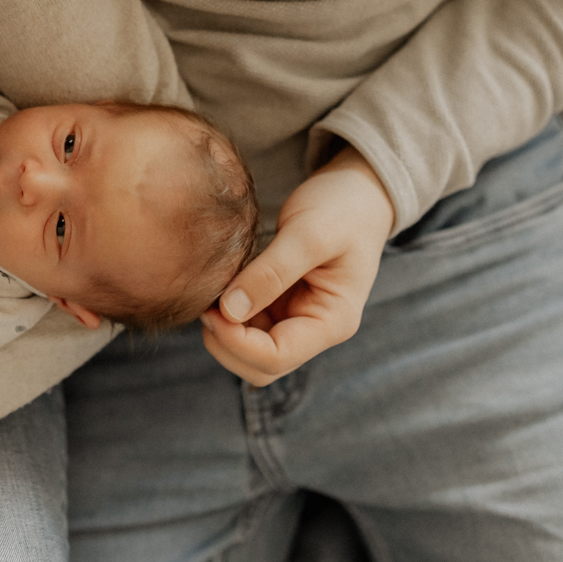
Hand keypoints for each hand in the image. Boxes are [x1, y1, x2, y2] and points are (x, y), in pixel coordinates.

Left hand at [200, 145, 393, 386]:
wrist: (358, 194)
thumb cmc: (343, 210)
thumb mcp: (309, 234)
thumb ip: (272, 272)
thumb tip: (230, 310)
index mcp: (332, 322)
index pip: (276, 357)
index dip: (237, 341)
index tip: (212, 307)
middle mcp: (314, 329)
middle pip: (260, 367)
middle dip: (226, 343)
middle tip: (204, 303)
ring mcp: (296, 320)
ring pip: (249, 351)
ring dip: (224, 332)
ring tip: (209, 292)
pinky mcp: (280, 305)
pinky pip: (247, 326)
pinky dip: (227, 315)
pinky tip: (218, 287)